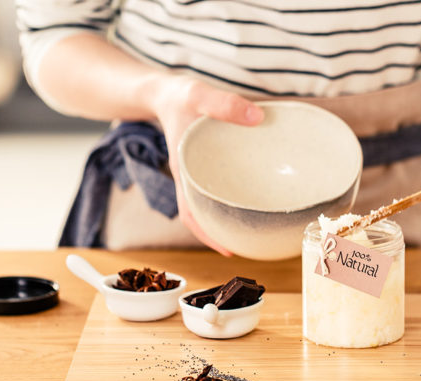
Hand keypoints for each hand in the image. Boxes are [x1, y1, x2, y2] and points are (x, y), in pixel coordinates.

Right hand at [151, 77, 263, 254]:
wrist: (163, 91)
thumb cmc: (179, 96)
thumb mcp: (198, 94)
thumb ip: (224, 103)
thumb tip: (257, 118)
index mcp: (183, 171)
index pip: (190, 214)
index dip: (207, 235)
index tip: (228, 250)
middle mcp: (189, 178)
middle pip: (203, 217)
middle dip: (222, 234)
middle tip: (251, 244)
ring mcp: (196, 173)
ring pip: (209, 205)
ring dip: (227, 218)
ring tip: (254, 228)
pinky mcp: (205, 166)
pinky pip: (216, 189)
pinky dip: (229, 198)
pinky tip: (249, 197)